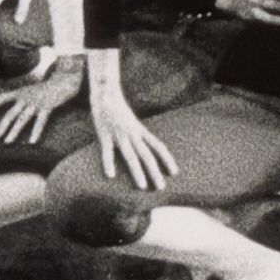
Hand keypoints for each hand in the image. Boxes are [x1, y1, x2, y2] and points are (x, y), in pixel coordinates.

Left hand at [0, 54, 83, 143]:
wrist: (63, 82)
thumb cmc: (44, 90)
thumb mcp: (29, 91)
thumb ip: (19, 100)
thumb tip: (9, 113)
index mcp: (20, 92)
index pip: (1, 98)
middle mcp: (26, 97)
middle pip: (10, 113)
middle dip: (1, 126)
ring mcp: (36, 102)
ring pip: (23, 119)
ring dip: (14, 131)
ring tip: (8, 142)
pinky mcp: (48, 107)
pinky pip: (41, 121)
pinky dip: (36, 132)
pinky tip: (32, 142)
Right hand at [90, 74, 178, 189]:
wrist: (104, 90)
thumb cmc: (115, 105)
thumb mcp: (129, 118)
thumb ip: (135, 130)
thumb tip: (142, 134)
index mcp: (139, 130)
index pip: (158, 145)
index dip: (167, 159)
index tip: (175, 173)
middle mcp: (132, 134)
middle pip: (147, 156)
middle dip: (154, 172)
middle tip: (161, 189)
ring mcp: (118, 135)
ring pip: (130, 156)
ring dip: (137, 172)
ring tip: (143, 187)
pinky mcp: (104, 134)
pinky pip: (107, 151)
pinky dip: (108, 162)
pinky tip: (110, 176)